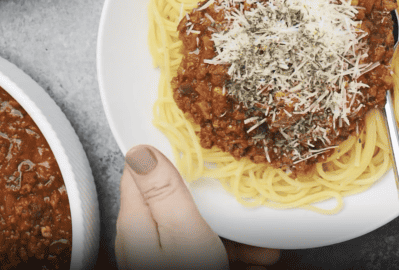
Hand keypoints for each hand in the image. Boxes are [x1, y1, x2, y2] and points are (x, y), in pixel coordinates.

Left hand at [116, 145, 279, 268]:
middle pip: (174, 198)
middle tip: (240, 193)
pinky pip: (204, 251)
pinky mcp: (178, 269)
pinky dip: (231, 252)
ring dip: (230, 229)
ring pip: (196, 227)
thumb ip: (163, 191)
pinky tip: (258, 258)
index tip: (201, 143)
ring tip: (261, 242)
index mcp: (137, 222)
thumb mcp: (183, 234)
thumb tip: (139, 149)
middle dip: (211, 195)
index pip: (142, 170)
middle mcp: (143, 238)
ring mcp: (160, 258)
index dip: (170, 153)